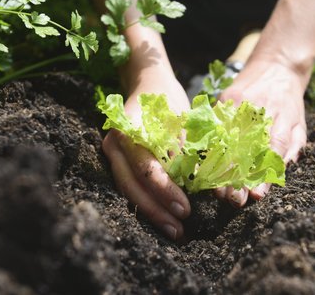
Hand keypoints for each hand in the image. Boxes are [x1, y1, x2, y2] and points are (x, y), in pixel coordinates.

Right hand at [102, 69, 190, 240]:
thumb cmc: (169, 100)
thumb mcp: (183, 121)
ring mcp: (112, 154)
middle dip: (156, 211)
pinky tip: (163, 218)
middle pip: (131, 186)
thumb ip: (187, 151)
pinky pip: (128, 187)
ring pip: (127, 191)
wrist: (147, 83)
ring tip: (174, 231)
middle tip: (179, 230)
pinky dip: (146, 203)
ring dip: (150, 213)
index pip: (146, 168)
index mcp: (129, 131)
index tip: (186, 209)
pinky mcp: (117, 162)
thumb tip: (202, 185)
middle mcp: (114, 145)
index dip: (165, 191)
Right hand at [215, 60, 307, 206]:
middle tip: (233, 200)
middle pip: (246, 149)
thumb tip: (282, 170)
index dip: (264, 174)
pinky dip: (208, 146)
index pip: (272, 150)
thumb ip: (293, 147)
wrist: (276, 64)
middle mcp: (259, 111)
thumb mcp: (299, 123)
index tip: (255, 195)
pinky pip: (214, 126)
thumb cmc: (289, 100)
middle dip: (238, 177)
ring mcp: (239, 104)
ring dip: (221, 167)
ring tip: (217, 189)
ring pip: (227, 140)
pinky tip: (203, 164)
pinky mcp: (225, 99)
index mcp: (282, 119)